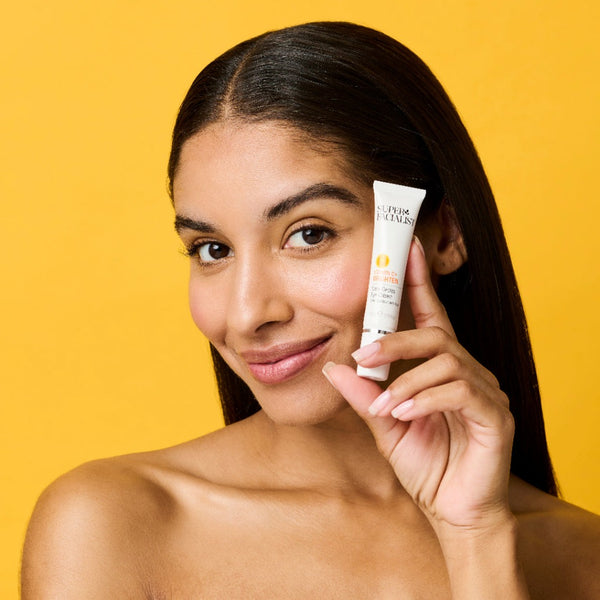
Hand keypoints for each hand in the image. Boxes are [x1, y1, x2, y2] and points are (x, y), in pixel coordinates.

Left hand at [323, 237, 514, 533]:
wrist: (453, 511)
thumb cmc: (425, 465)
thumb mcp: (386, 426)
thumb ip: (365, 396)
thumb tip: (335, 367)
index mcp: (441, 369)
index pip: (432, 317)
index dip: (420, 282)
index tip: (408, 250)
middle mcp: (468, 372)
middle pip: (435, 336)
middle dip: (395, 341)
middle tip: (363, 355)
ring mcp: (486, 392)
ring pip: (446, 361)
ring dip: (406, 380)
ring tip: (384, 405)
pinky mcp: (496, 416)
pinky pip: (461, 392)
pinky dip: (426, 399)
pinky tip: (405, 414)